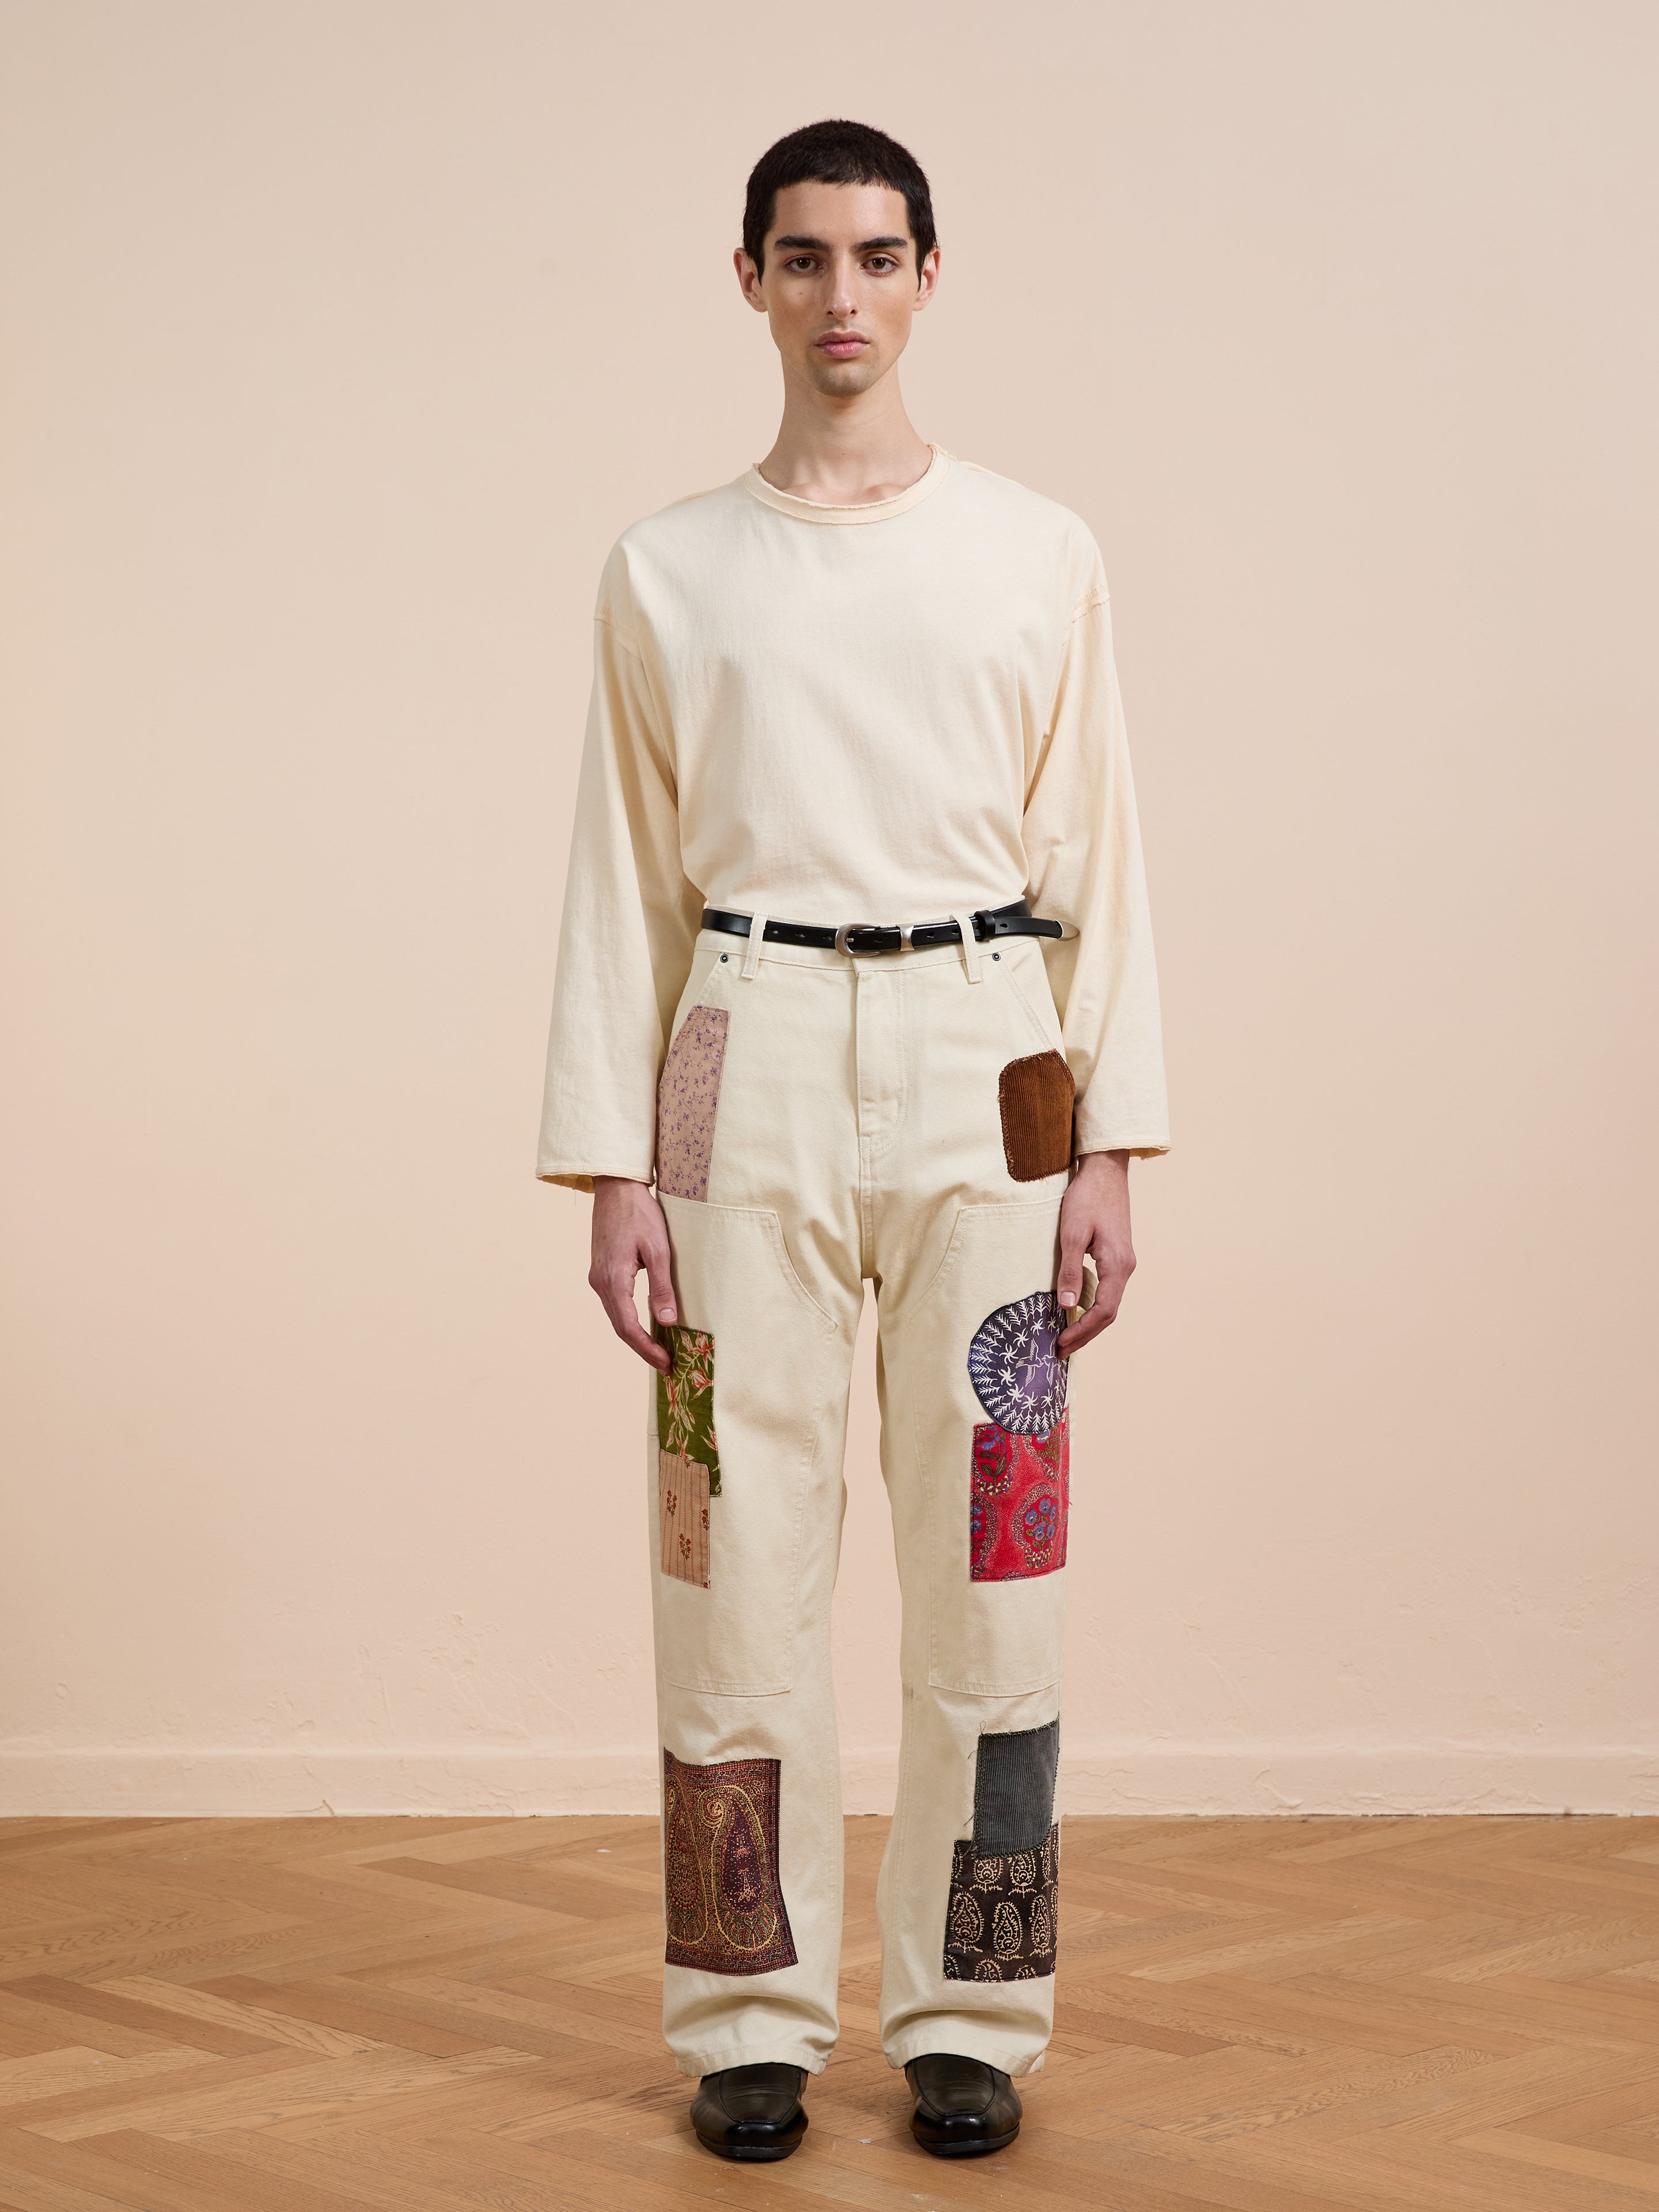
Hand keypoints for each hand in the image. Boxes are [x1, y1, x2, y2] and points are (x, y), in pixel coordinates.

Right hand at [588, 1176, 676, 1369]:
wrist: (616, 1188)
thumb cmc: (640, 1214)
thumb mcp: (658, 1250)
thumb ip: (661, 1287)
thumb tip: (667, 1322)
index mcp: (613, 1280)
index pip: (628, 1328)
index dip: (647, 1349)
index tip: (666, 1363)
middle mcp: (599, 1283)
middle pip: (620, 1327)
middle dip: (643, 1348)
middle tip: (666, 1364)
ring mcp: (598, 1277)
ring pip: (616, 1316)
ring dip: (636, 1336)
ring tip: (659, 1349)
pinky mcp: (602, 1271)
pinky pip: (615, 1303)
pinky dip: (629, 1319)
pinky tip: (646, 1324)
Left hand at [1056, 1150, 1134, 1355]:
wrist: (1105, 1170)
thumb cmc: (1087, 1198)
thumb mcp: (1072, 1234)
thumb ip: (1070, 1271)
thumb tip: (1066, 1306)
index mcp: (1118, 1265)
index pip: (1103, 1312)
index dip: (1082, 1332)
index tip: (1061, 1344)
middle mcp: (1126, 1268)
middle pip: (1108, 1313)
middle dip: (1085, 1334)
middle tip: (1060, 1350)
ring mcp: (1123, 1262)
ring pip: (1109, 1303)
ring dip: (1088, 1322)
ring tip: (1066, 1336)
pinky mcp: (1116, 1255)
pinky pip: (1107, 1289)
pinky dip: (1092, 1306)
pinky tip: (1075, 1309)